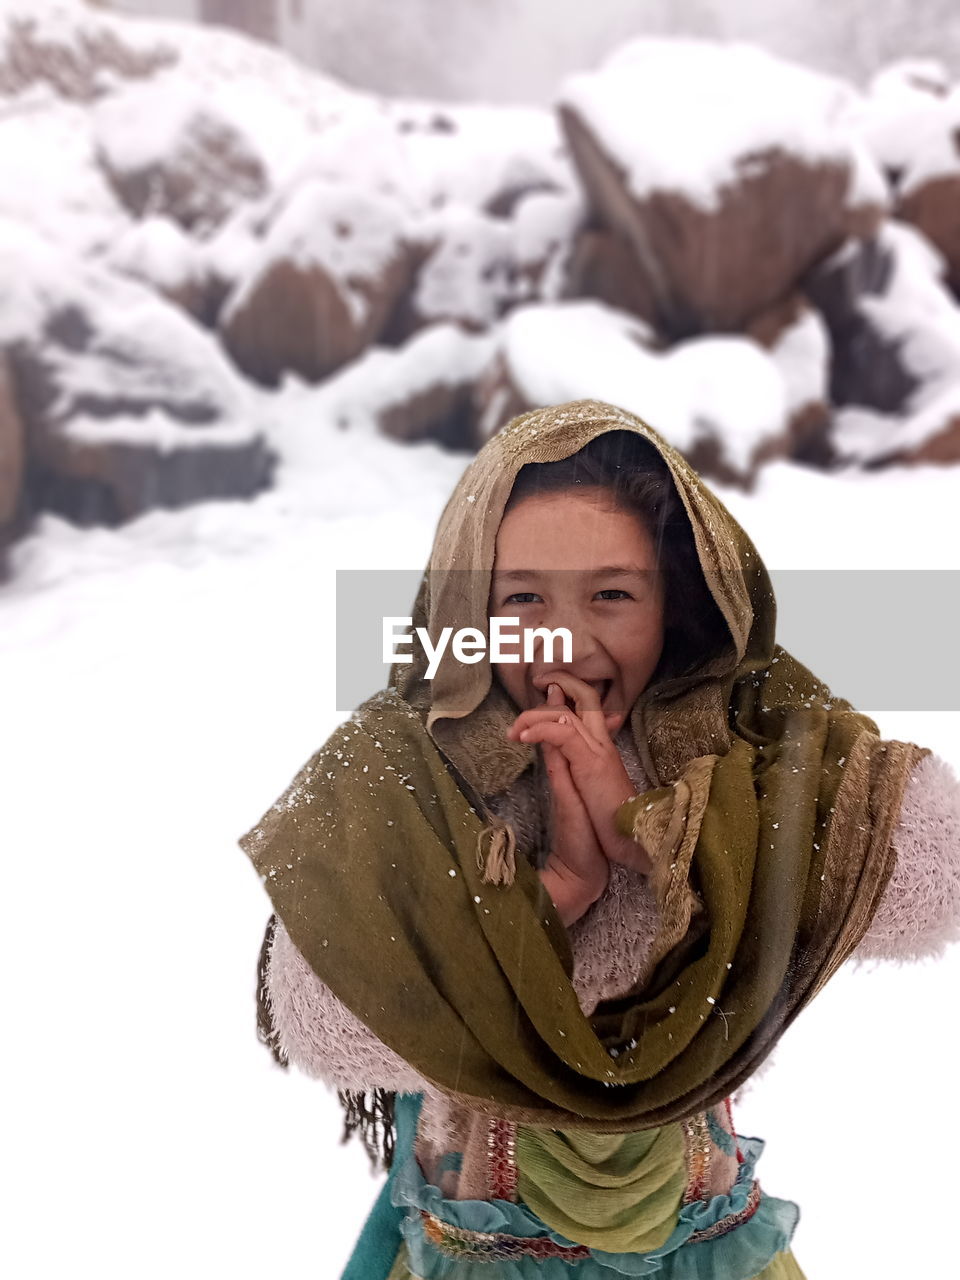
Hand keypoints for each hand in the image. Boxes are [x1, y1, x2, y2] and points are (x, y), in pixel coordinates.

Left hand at [507, 671, 652, 875]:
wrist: (609, 855)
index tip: (547, 687)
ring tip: (514, 728)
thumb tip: (547, 738)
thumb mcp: (572, 787)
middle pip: (585, 699)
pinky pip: (563, 735)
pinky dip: (540, 730)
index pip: (585, 710)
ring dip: (536, 714)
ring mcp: (598, 753)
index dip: (568, 692)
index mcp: (598, 751)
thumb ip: (562, 760)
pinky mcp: (591, 765)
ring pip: (569, 714)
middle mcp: (600, 746)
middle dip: (562, 683)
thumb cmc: (592, 828)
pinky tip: (523, 737)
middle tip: (537, 683)